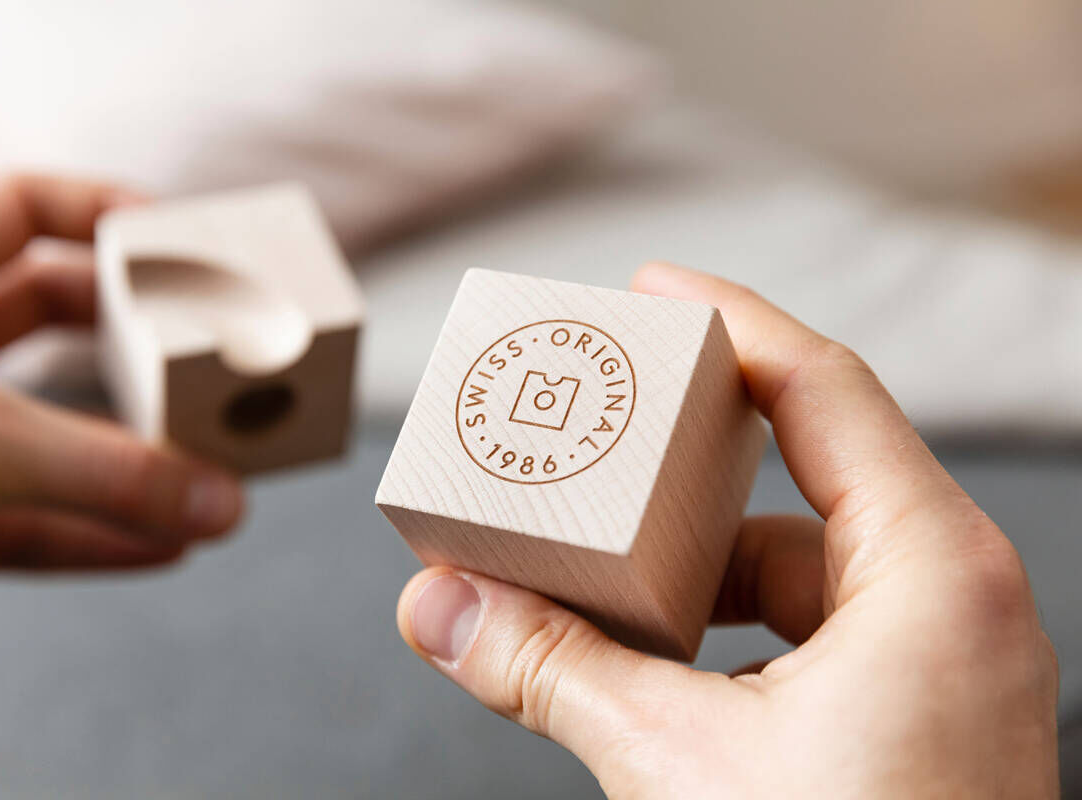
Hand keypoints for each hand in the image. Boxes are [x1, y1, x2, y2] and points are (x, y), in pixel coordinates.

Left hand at [0, 174, 242, 630]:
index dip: (101, 211)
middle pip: (50, 321)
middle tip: (200, 360)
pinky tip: (161, 546)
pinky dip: (97, 537)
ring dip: (126, 460)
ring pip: (48, 435)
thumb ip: (107, 469)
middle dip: (128, 342)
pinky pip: (31, 524)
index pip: (21, 209)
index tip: (177, 241)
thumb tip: (217, 499)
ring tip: (204, 475)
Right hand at [396, 263, 1058, 796]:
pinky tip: (651, 642)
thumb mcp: (678, 765)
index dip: (730, 323)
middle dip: (684, 451)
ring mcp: (936, 659)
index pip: (821, 387)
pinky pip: (804, 627)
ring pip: (793, 561)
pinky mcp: (910, 713)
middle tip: (595, 423)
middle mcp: (951, 598)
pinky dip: (722, 621)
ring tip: (596, 552)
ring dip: (691, 555)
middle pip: (801, 468)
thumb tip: (436, 605)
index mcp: (929, 571)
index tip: (649, 290)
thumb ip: (551, 670)